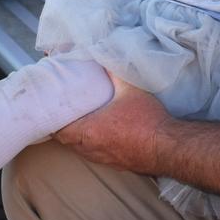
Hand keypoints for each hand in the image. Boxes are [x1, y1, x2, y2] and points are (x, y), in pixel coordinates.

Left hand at [53, 72, 168, 174]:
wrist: (168, 147)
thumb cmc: (148, 120)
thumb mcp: (130, 88)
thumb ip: (112, 71)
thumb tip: (102, 56)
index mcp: (89, 131)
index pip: (58, 130)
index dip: (51, 119)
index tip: (50, 108)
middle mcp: (91, 148)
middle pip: (66, 140)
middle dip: (62, 126)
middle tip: (62, 110)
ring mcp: (102, 158)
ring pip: (79, 148)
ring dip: (75, 136)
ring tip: (77, 120)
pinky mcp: (114, 163)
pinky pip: (94, 154)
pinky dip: (90, 144)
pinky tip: (99, 133)